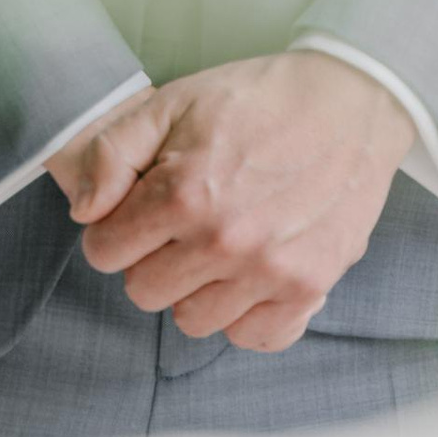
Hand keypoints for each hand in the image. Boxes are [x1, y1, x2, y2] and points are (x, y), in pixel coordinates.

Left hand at [51, 52, 416, 351]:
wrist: (352, 100)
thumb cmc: (259, 98)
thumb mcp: (173, 102)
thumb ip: (111, 152)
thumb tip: (85, 212)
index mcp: (183, 193)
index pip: (105, 252)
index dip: (118, 227)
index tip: (144, 209)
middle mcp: (224, 241)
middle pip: (144, 293)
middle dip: (153, 258)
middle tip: (186, 223)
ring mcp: (269, 269)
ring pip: (193, 321)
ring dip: (198, 288)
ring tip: (223, 244)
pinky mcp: (309, 286)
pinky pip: (254, 337)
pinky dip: (248, 315)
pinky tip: (253, 276)